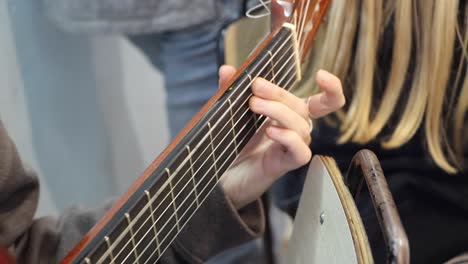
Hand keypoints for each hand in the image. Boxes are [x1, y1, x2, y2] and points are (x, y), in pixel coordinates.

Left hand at [218, 65, 344, 208]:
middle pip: (302, 107)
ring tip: (254, 105)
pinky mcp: (285, 164)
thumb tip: (227, 69)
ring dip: (278, 111)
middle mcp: (297, 131)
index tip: (321, 74)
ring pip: (300, 126)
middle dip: (278, 93)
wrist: (225, 177)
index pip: (322, 103)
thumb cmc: (236, 143)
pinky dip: (287, 138)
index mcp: (291, 116)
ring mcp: (293, 148)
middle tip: (255, 86)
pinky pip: (299, 151)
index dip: (332, 89)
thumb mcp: (233, 112)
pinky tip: (271, 131)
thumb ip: (231, 90)